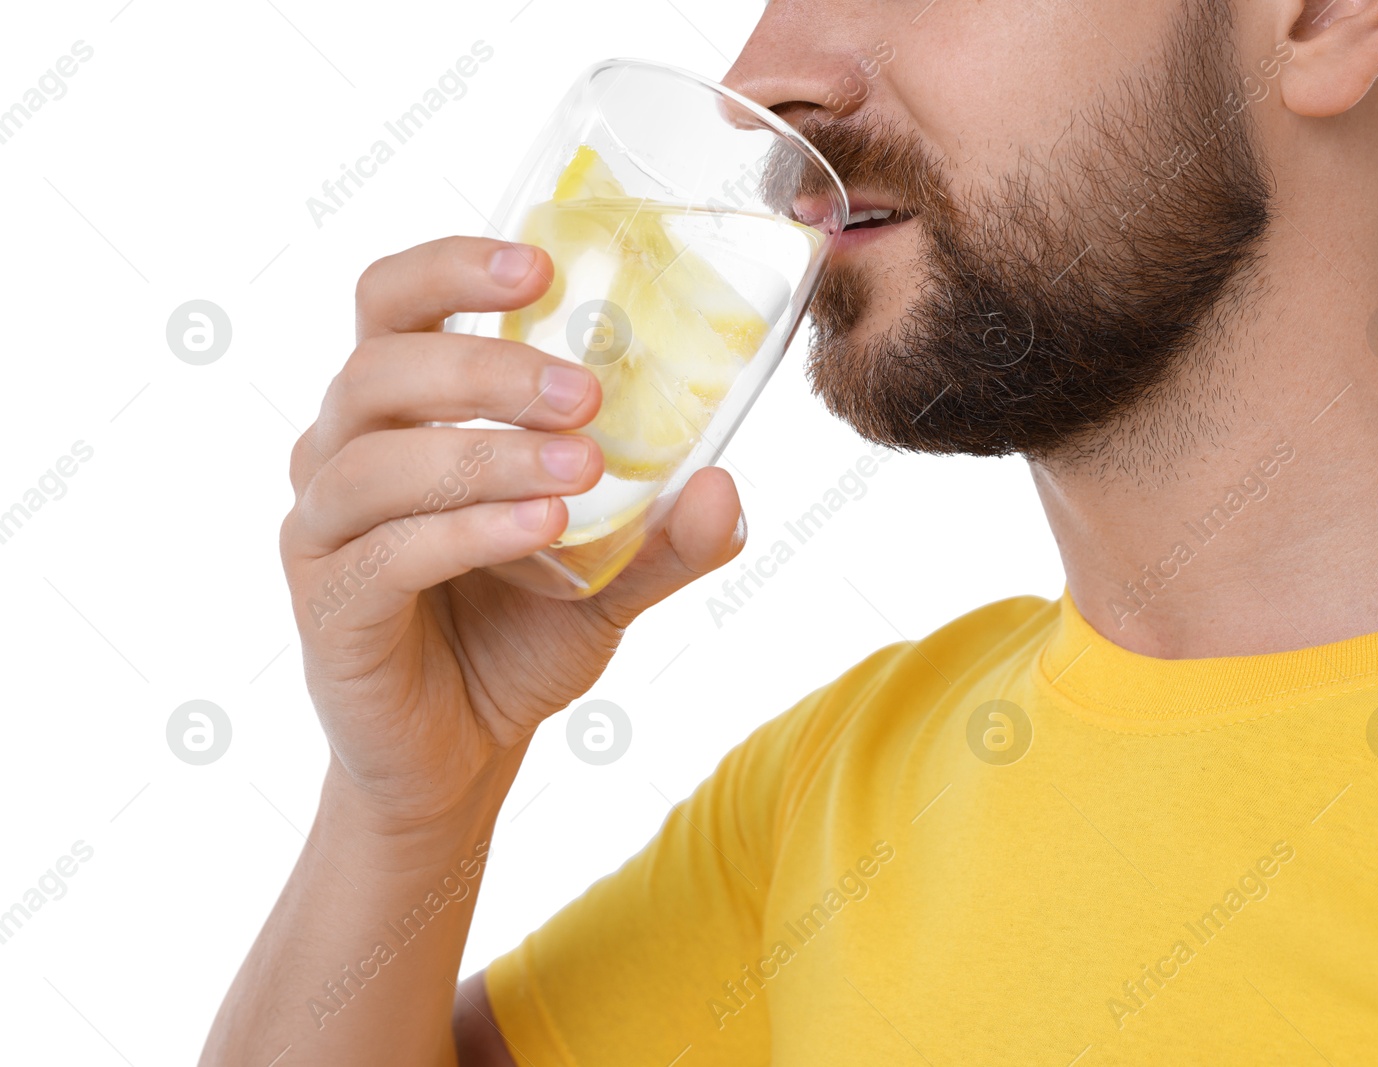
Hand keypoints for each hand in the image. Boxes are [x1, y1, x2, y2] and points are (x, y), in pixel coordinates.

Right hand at [280, 236, 744, 825]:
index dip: (451, 268)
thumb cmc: (518, 636)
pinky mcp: (327, 603)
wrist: (460, 754)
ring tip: (584, 469)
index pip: (393, 302)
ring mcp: (324, 528)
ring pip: (377, 458)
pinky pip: (386, 551)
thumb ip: (666, 536)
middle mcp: (343, 453)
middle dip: (487, 370)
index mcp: (400, 414)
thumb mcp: (612, 579)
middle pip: (380, 366)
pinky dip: (468, 530)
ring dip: (486, 453)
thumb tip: (725, 487)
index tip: (541, 266)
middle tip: (588, 394)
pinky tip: (542, 529)